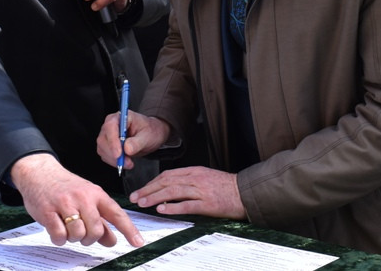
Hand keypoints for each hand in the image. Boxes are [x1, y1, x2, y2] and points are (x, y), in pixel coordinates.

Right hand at [9, 153, 142, 247]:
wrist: (39, 172)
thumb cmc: (65, 187)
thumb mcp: (86, 199)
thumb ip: (100, 220)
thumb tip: (112, 240)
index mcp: (96, 194)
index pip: (116, 213)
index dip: (129, 230)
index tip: (138, 243)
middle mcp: (83, 197)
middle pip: (95, 231)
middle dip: (88, 239)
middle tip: (81, 233)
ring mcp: (65, 203)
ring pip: (78, 235)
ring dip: (72, 238)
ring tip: (66, 227)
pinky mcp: (48, 211)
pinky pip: (59, 236)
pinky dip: (59, 238)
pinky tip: (56, 228)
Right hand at [97, 111, 170, 171]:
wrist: (150, 135)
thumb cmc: (149, 131)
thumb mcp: (148, 136)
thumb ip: (137, 142)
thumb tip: (127, 149)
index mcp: (120, 117)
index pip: (110, 126)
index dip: (113, 141)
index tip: (119, 154)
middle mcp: (111, 124)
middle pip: (103, 139)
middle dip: (114, 154)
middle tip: (127, 162)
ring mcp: (107, 135)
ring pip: (102, 149)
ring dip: (114, 160)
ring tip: (129, 163)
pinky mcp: (107, 145)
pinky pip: (105, 155)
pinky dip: (113, 162)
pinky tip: (124, 162)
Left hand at [130, 167, 246, 219]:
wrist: (245, 192)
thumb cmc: (225, 186)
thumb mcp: (205, 177)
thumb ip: (189, 180)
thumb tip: (170, 187)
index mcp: (194, 171)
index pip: (167, 175)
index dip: (152, 182)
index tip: (141, 189)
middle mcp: (195, 178)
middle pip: (166, 182)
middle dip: (148, 189)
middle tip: (135, 197)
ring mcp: (201, 190)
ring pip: (173, 191)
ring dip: (155, 197)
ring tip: (143, 202)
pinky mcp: (207, 203)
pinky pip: (186, 204)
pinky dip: (173, 206)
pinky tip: (162, 209)